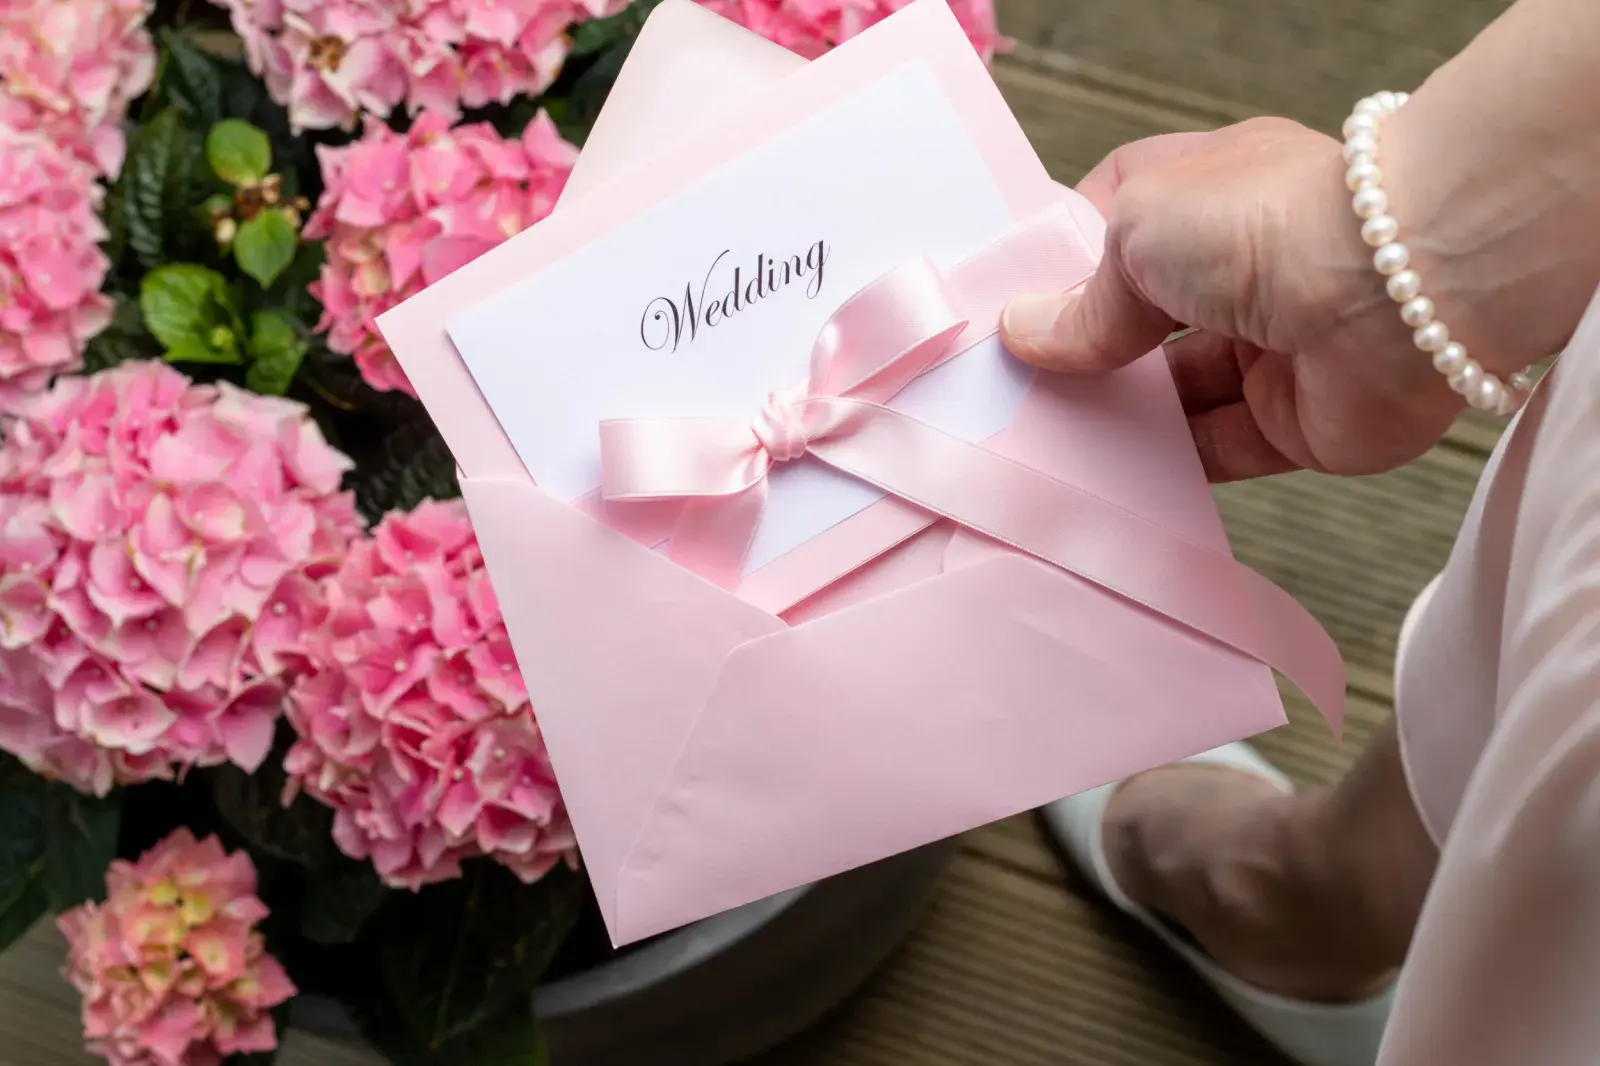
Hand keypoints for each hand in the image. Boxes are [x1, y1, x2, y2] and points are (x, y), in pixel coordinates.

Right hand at [1001, 118, 1462, 482]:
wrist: (1397, 293)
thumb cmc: (1267, 224)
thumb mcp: (1139, 232)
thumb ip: (1084, 297)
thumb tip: (1028, 335)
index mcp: (1207, 194)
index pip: (1120, 221)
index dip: (1064, 259)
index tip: (1007, 304)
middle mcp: (1241, 267)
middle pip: (1142, 316)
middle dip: (1084, 347)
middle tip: (1012, 383)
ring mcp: (1270, 345)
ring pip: (1174, 389)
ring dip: (1118, 412)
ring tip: (1044, 435)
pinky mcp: (1294, 420)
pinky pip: (1216, 450)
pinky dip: (1165, 465)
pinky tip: (1108, 474)